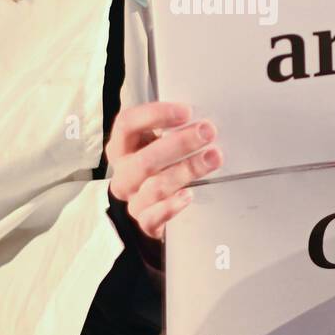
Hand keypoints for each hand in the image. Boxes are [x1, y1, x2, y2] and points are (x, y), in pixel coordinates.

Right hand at [106, 101, 221, 240]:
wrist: (150, 209)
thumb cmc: (158, 168)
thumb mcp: (156, 144)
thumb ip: (170, 130)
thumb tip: (201, 117)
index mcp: (122, 147)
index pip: (127, 124)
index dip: (155, 115)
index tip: (186, 111)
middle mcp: (124, 173)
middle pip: (144, 159)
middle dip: (180, 144)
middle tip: (207, 132)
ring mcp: (133, 199)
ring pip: (155, 186)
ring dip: (186, 170)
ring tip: (212, 158)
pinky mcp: (145, 222)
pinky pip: (154, 217)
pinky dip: (171, 206)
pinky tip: (189, 195)